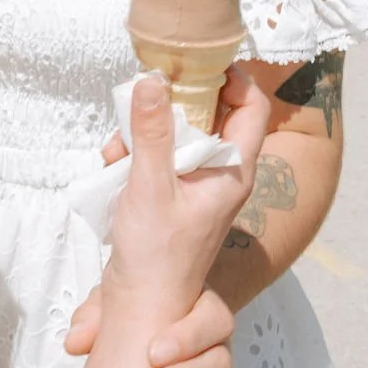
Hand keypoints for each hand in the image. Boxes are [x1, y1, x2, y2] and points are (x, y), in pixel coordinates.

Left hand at [66, 284, 233, 367]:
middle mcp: (212, 346)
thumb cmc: (133, 304)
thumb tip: (76, 342)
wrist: (137, 321)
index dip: (189, 338)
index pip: (213, 319)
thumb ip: (96, 314)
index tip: (153, 353)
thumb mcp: (113, 298)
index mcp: (200, 309)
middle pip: (218, 364)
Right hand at [103, 68, 267, 327]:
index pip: (252, 109)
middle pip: (208, 114)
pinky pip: (159, 155)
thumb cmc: (157, 257)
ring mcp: (197, 183)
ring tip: (118, 148)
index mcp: (233, 171)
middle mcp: (221, 173)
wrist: (143, 306)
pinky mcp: (173, 193)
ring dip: (144, 131)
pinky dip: (136, 153)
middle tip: (144, 98)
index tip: (199, 62)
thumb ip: (151, 132)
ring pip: (177, 133)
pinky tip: (114, 166)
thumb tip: (152, 80)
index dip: (233, 79)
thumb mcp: (151, 187)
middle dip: (170, 104)